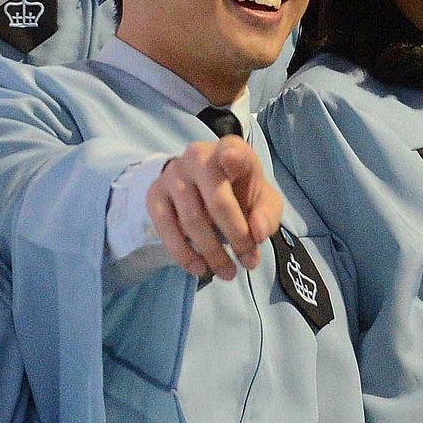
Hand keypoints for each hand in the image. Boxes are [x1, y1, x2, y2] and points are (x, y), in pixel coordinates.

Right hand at [145, 136, 281, 280]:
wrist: (203, 189)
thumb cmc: (239, 193)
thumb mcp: (263, 200)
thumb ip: (267, 215)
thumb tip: (258, 234)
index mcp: (230, 149)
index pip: (232, 150)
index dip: (232, 156)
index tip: (230, 158)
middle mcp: (198, 156)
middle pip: (217, 201)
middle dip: (236, 237)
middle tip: (248, 262)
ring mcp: (173, 174)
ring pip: (192, 220)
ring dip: (213, 253)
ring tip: (228, 272)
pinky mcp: (155, 194)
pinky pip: (166, 229)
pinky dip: (184, 254)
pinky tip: (199, 268)